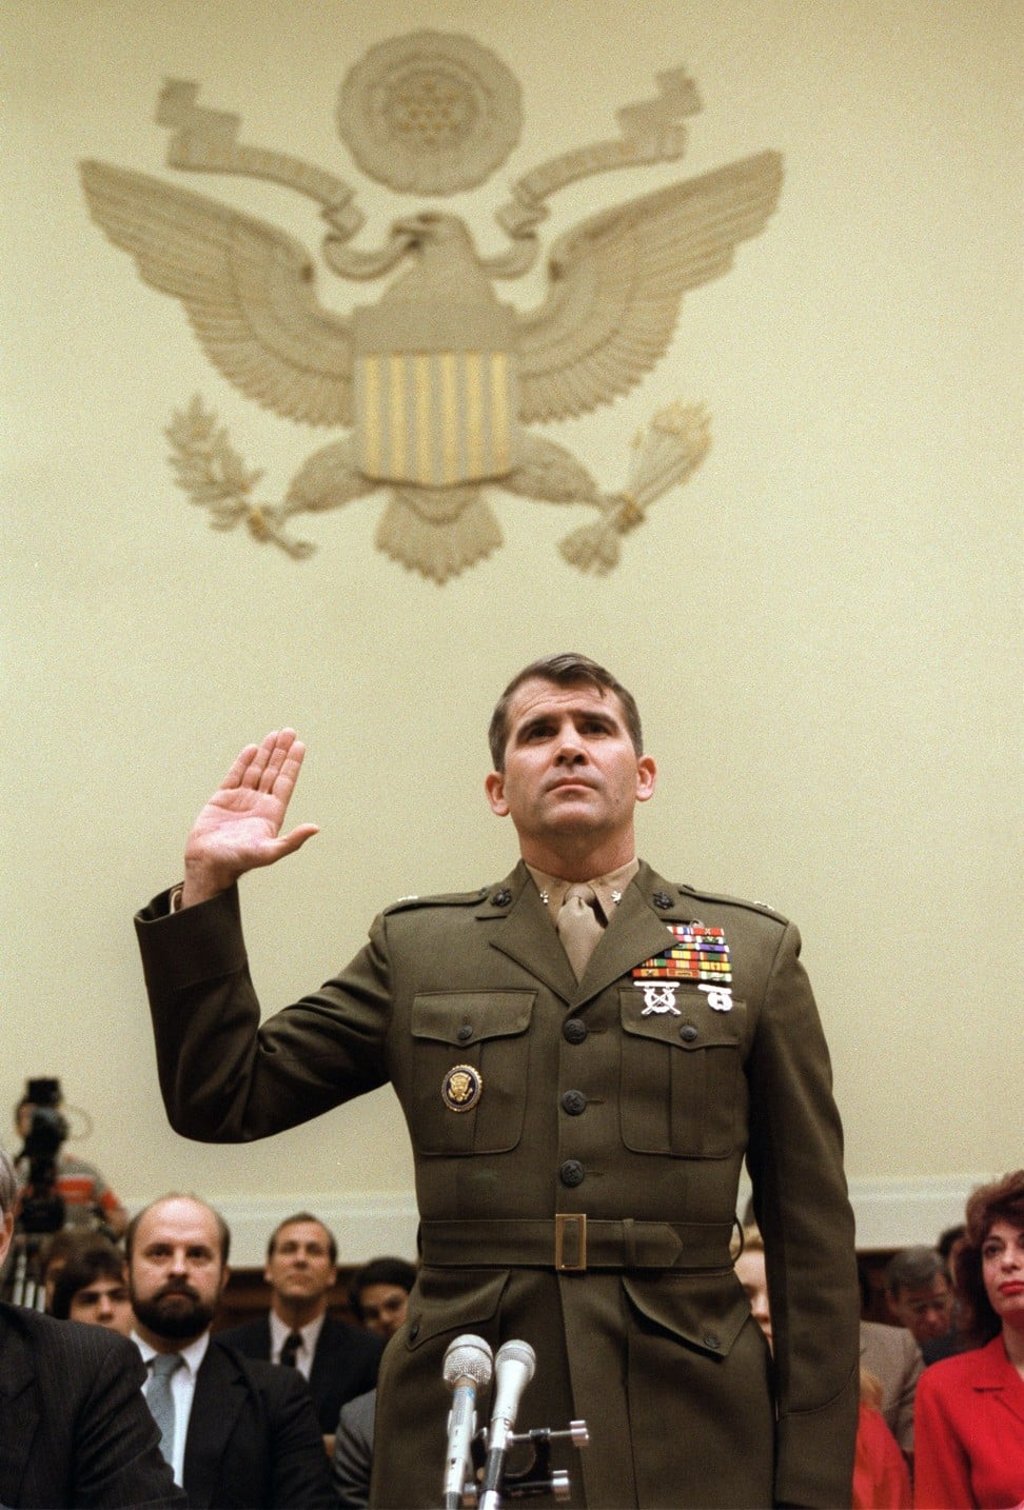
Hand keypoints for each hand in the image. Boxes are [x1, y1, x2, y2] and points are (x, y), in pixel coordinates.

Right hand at [180, 729, 318, 905]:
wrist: (207, 864)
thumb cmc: (238, 861)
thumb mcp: (268, 852)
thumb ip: (292, 840)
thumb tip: (316, 828)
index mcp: (271, 813)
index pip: (285, 782)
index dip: (292, 763)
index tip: (300, 745)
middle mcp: (259, 803)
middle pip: (273, 771)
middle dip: (281, 751)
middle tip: (289, 731)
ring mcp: (241, 799)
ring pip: (256, 770)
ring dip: (266, 752)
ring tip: (275, 734)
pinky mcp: (222, 798)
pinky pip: (235, 775)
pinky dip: (244, 761)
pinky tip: (252, 749)